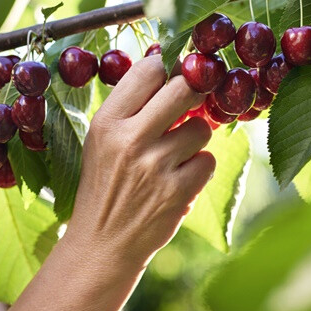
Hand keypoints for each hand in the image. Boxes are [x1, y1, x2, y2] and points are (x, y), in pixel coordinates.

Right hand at [65, 55, 215, 270]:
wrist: (102, 244)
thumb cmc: (106, 185)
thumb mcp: (102, 141)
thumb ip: (131, 107)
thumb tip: (167, 66)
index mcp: (107, 122)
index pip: (148, 72)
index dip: (168, 70)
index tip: (173, 78)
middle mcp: (130, 140)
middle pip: (183, 89)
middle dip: (192, 95)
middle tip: (188, 106)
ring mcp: (155, 166)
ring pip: (201, 127)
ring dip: (195, 139)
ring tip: (176, 155)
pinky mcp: (177, 192)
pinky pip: (208, 160)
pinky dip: (199, 169)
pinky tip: (180, 179)